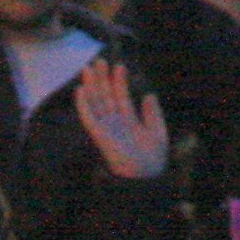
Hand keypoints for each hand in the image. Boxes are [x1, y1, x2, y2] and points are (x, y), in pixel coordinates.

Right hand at [77, 58, 168, 180]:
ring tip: (88, 69)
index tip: (119, 65)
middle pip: (106, 97)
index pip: (121, 97)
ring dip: (91, 87)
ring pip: (96, 103)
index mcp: (129, 121)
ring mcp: (106, 128)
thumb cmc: (153, 159)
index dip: (120, 81)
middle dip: (102, 79)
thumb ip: (152, 113)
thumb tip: (149, 94)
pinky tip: (81, 90)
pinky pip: (89, 119)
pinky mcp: (99, 136)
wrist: (147, 178)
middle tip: (99, 60)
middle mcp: (115, 122)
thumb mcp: (158, 132)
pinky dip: (84, 105)